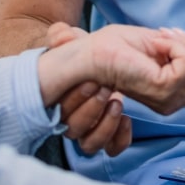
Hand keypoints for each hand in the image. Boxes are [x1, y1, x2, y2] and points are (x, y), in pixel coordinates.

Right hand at [47, 23, 131, 155]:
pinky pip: (112, 149)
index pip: (58, 110)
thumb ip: (63, 36)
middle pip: (72, 128)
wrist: (110, 61)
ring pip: (90, 143)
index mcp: (62, 98)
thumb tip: (61, 36)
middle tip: (106, 87)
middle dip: (90, 107)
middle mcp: (74, 119)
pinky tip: (127, 119)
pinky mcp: (111, 137)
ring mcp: (91, 130)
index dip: (72, 98)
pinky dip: (119, 138)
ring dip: (104, 123)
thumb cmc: (91, 53)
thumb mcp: (78, 41)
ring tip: (117, 101)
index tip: (91, 80)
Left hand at [87, 25, 184, 113]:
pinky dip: (176, 46)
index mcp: (176, 94)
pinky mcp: (163, 91)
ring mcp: (170, 100)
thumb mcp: (165, 43)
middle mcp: (175, 102)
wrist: (93, 51)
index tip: (183, 38)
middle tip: (167, 36)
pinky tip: (157, 45)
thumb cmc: (119, 47)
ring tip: (160, 40)